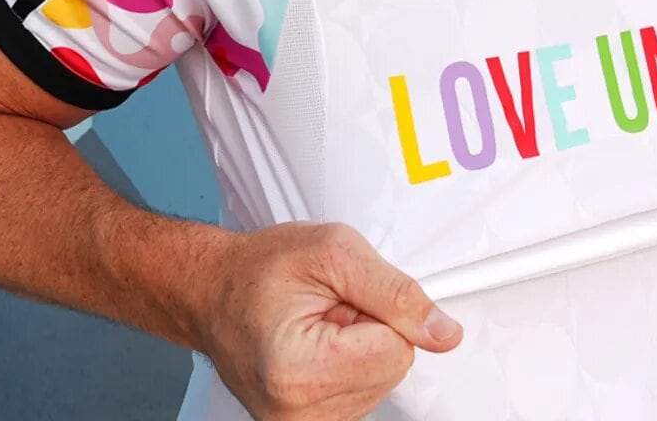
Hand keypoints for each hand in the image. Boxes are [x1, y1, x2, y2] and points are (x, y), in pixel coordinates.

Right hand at [197, 221, 461, 419]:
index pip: (397, 350)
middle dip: (371, 328)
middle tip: (328, 307)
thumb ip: (396, 293)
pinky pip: (362, 391)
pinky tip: (319, 343)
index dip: (382, 310)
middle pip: (391, 369)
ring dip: (360, 345)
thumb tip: (443, 333)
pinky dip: (350, 362)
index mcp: (301, 372)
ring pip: (381, 382)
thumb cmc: (260, 268)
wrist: (214, 289)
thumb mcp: (335, 252)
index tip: (346, 296)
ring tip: (320, 323)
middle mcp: (298, 414)